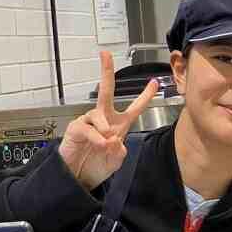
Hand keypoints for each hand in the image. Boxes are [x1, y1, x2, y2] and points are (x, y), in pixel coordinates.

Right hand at [58, 51, 159, 190]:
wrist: (79, 176)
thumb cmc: (98, 165)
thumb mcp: (115, 160)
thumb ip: (119, 151)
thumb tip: (113, 140)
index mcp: (119, 124)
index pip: (135, 107)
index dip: (145, 95)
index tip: (154, 82)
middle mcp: (104, 119)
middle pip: (107, 91)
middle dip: (106, 71)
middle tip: (105, 55)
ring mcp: (89, 121)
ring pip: (98, 113)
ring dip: (104, 128)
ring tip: (105, 143)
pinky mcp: (76, 128)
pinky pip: (88, 127)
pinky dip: (95, 137)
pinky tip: (99, 144)